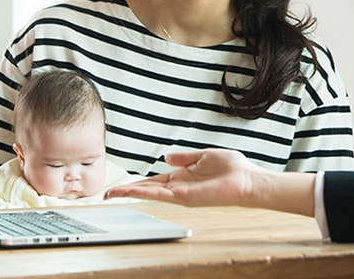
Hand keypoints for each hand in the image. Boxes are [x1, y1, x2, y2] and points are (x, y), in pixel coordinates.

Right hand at [104, 148, 259, 206]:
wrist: (246, 179)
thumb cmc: (232, 168)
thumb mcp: (204, 155)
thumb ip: (184, 157)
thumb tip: (166, 156)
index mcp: (183, 176)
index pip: (155, 180)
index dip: (138, 182)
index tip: (122, 184)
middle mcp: (179, 186)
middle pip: (147, 188)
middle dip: (127, 190)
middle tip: (107, 194)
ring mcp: (181, 193)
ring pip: (149, 193)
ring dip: (130, 193)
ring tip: (111, 194)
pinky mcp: (185, 197)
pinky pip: (161, 195)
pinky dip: (145, 193)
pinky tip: (132, 192)